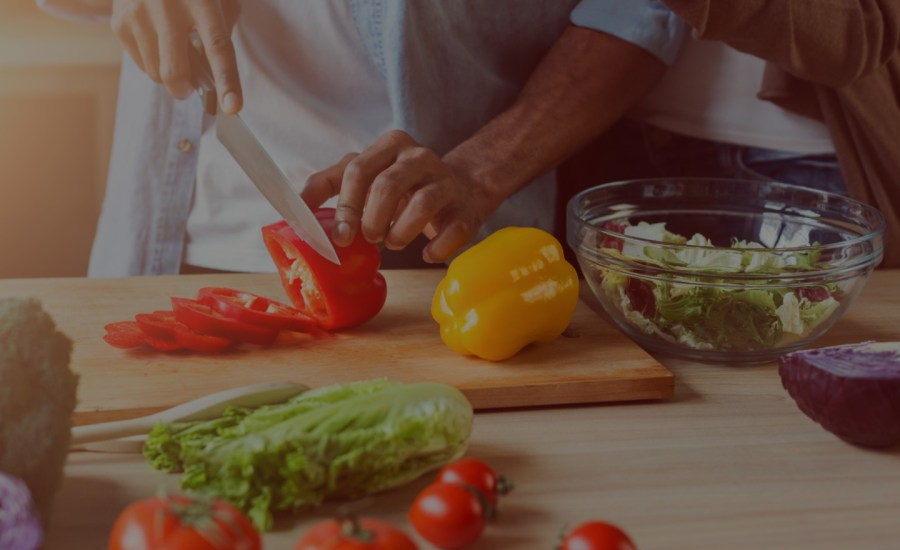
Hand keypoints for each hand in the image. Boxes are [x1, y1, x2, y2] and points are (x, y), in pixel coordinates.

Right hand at [111, 0, 241, 112]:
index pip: (218, 47)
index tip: (232, 108)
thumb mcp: (219, 0)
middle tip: (189, 87)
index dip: (226, 81)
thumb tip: (215, 77)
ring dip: (169, 73)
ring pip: (156, 74)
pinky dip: (152, 61)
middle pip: (175, 72)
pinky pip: (140, 64)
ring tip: (173, 49)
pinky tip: (156, 38)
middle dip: (184, 89)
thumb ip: (223, 33)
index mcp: (202, 2)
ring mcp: (139, 14)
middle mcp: (168, 7)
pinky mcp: (119, 22)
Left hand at [301, 130, 501, 263]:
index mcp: (389, 145)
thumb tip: (292, 209)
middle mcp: (419, 157)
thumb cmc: (403, 186)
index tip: (338, 236)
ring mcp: (446, 181)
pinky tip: (425, 253)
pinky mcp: (467, 208)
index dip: (344, 206)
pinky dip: (435, 247)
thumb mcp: (366, 174)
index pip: (357, 169)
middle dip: (371, 219)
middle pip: (388, 185)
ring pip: (421, 204)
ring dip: (400, 232)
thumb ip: (329, 184)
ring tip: (393, 242)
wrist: (462, 187)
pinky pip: (452, 230)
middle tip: (367, 238)